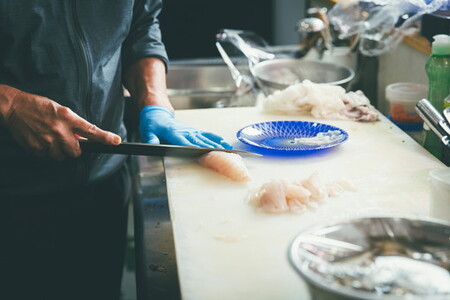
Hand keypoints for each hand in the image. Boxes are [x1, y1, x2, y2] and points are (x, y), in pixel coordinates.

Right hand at [1, 87, 120, 159]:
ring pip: (62, 157)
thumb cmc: (40, 106)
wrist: (14, 107)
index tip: (116, 141)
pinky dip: (47, 153)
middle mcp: (59, 130)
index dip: (105, 137)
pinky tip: (43, 142)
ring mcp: (47, 140)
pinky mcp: (36, 148)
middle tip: (68, 142)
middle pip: (76, 152)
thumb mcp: (61, 110)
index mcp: (68, 117)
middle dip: (75, 150)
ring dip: (60, 152)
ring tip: (53, 140)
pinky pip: (47, 158)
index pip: (91, 130)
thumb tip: (84, 138)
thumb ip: (74, 124)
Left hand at [139, 105, 231, 148]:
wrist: (157, 113)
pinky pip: (207, 135)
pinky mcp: (194, 131)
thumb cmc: (152, 123)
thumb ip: (150, 138)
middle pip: (200, 140)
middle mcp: (185, 132)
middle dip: (211, 147)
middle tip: (222, 153)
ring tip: (227, 149)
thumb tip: (153, 144)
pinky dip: (216, 139)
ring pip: (206, 138)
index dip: (194, 147)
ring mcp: (191, 131)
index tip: (203, 152)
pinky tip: (225, 144)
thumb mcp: (146, 131)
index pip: (185, 141)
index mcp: (174, 133)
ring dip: (217, 143)